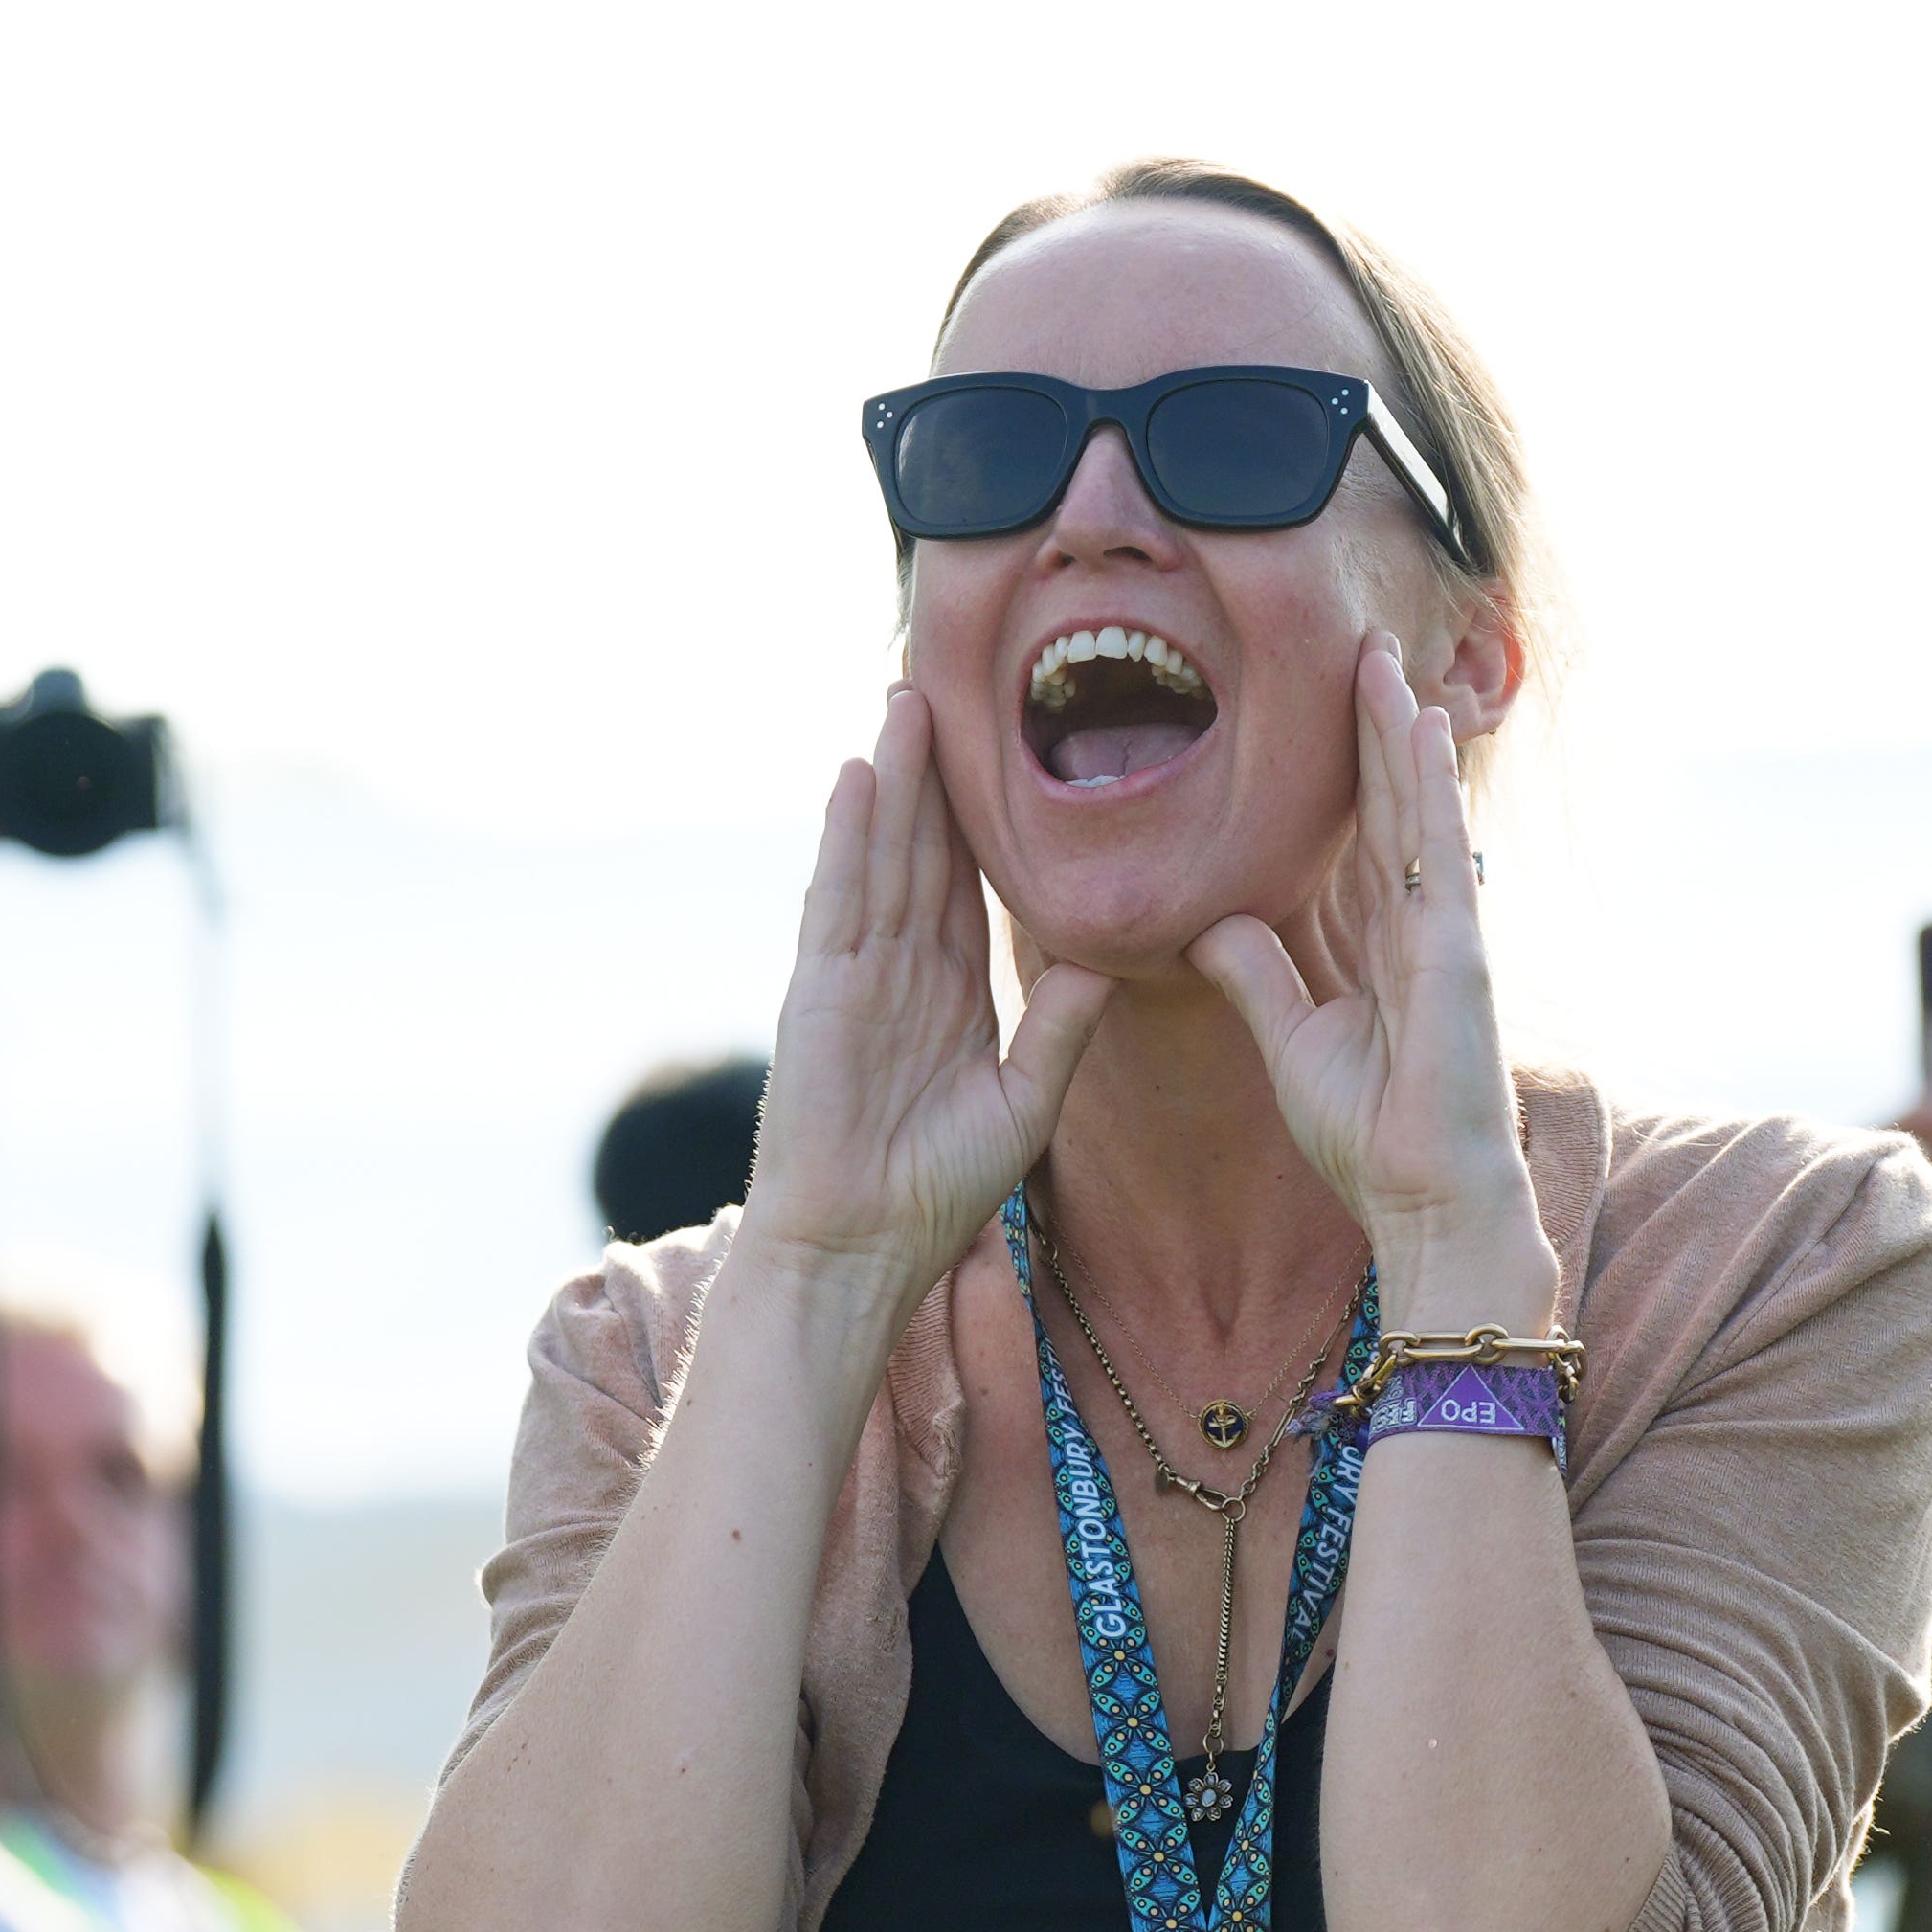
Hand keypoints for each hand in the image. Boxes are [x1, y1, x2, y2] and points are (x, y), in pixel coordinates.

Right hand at [731, 686, 1114, 1319]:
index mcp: (953, 994)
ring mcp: (856, 973)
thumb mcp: (1024, 1104)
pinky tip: (857, 775)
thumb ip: (1062, 1030)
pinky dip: (847, 837)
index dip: (987, 817)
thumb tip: (1111, 959)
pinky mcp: (819, 988)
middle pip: (924, 851)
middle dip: (937, 772)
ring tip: (908, 698)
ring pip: (882, 855)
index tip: (1010, 750)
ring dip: (894, 778)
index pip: (972, 885)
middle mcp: (903, 970)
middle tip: (951, 683)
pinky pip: (837, 896)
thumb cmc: (935, 1194)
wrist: (859, 1247)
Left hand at [1192, 632, 1549, 1316]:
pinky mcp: (1458, 952)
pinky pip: (1440, 851)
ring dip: (1400, 731)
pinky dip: (1430, 786)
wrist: (1422, 1201)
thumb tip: (1210, 923)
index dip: (1345, 769)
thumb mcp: (1291, 1044)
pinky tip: (1423, 726)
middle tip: (1358, 646)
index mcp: (1382, 946)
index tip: (1329, 703)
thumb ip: (1258, 978)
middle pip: (1388, 806)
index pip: (1359, 836)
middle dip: (1375, 727)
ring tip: (1381, 657)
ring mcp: (1444, 933)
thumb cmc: (1369, 1138)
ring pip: (1416, 810)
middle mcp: (1419, 926)